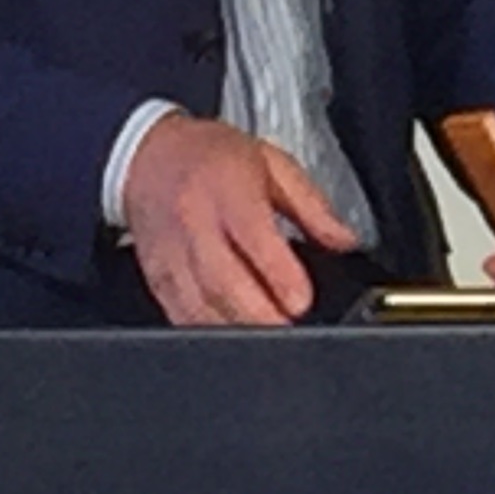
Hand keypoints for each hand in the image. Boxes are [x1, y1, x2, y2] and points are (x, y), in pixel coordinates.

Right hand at [120, 113, 358, 325]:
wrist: (149, 155)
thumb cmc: (210, 158)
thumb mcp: (272, 165)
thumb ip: (312, 206)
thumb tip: (345, 240)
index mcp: (228, 190)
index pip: (252, 236)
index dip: (278, 274)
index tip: (302, 301)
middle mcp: (195, 222)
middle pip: (223, 280)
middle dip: (261, 314)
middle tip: (291, 329)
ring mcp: (172, 254)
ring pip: (199, 304)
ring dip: (236, 328)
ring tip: (268, 338)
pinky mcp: (157, 277)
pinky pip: (179, 314)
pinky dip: (207, 331)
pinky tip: (232, 334)